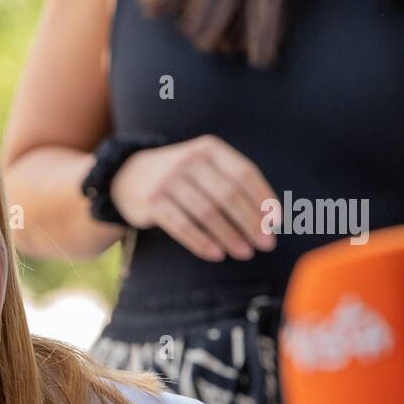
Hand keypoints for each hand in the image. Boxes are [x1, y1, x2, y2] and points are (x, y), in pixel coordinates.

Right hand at [111, 134, 277, 261]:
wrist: (127, 176)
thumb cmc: (179, 178)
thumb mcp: (204, 168)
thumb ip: (232, 184)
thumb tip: (270, 218)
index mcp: (209, 149)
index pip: (244, 174)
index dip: (263, 199)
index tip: (276, 223)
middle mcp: (189, 160)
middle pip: (228, 195)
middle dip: (251, 222)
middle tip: (266, 244)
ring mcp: (168, 180)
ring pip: (207, 212)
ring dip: (230, 235)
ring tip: (244, 253)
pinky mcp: (152, 202)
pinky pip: (182, 225)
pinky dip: (201, 242)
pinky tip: (216, 255)